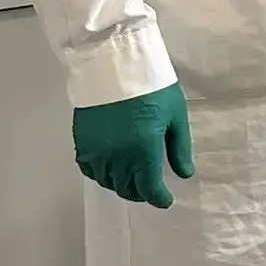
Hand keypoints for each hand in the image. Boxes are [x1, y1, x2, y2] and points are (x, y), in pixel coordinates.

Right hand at [72, 82, 194, 208]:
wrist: (115, 65)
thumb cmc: (153, 88)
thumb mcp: (176, 116)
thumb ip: (179, 148)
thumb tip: (184, 174)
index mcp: (144, 151)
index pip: (149, 188)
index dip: (159, 198)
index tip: (166, 200)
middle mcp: (117, 158)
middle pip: (128, 189)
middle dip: (141, 192)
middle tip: (151, 188)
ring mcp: (97, 152)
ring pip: (108, 182)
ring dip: (122, 185)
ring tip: (134, 178)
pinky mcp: (82, 144)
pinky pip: (90, 171)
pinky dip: (102, 175)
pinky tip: (112, 169)